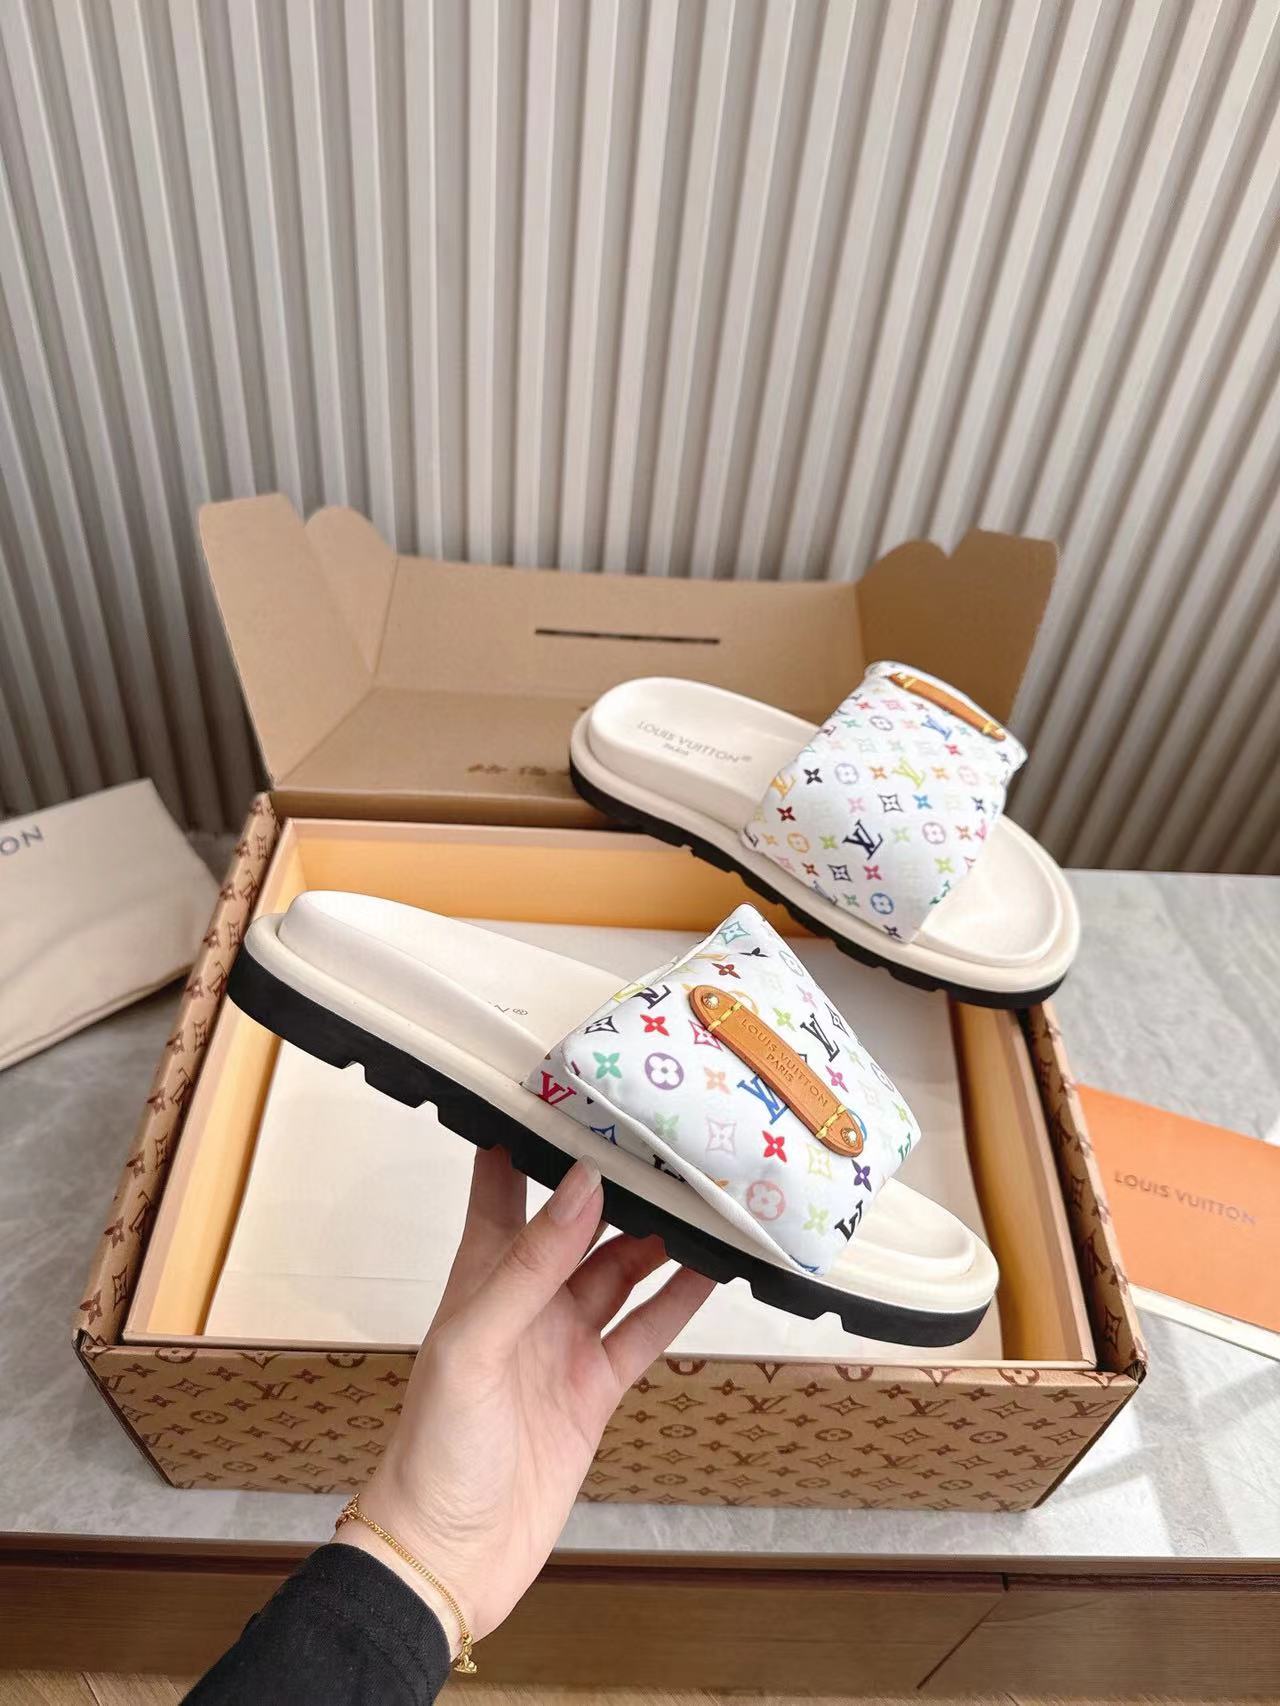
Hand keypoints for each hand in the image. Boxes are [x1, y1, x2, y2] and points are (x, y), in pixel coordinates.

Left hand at [333, 1147, 713, 1649]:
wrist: (448, 1558)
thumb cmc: (434, 1449)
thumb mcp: (474, 1344)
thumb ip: (530, 1264)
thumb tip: (583, 1185)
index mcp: (481, 1274)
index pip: (503, 1181)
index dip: (531, 1131)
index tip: (574, 1083)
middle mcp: (525, 1299)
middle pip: (579, 1220)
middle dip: (617, 1179)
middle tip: (668, 1133)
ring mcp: (563, 1343)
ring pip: (621, 1269)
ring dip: (659, 1234)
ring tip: (705, 1191)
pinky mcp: (594, 1389)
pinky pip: (644, 1331)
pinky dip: (679, 1300)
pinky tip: (714, 1271)